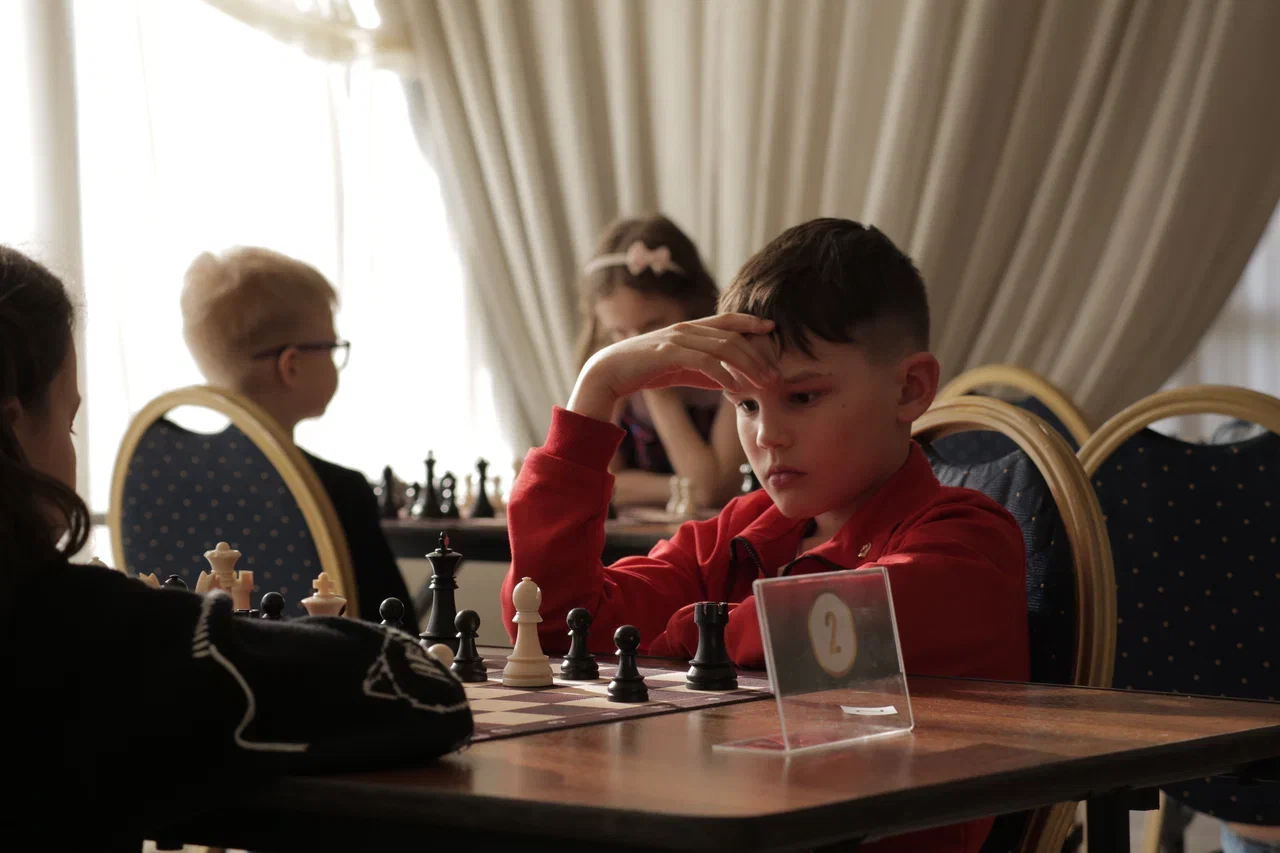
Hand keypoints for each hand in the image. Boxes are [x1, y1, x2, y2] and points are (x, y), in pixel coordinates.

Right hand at [569, 314, 777, 422]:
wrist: (609, 372)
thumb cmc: (644, 370)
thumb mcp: (680, 370)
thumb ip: (704, 372)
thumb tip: (730, 381)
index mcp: (689, 329)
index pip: (727, 320)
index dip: (751, 322)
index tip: (772, 330)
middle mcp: (686, 329)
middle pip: (732, 336)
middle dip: (757, 355)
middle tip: (775, 374)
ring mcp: (677, 339)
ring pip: (723, 348)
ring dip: (747, 366)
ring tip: (763, 383)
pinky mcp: (668, 353)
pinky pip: (704, 362)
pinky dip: (723, 374)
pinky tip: (735, 388)